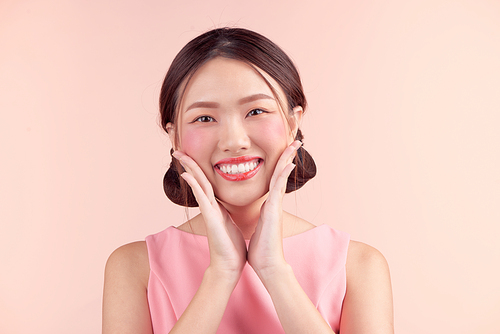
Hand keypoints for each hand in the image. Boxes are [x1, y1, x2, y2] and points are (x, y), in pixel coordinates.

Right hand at [173, 151, 246, 282]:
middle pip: (199, 180)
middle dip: (189, 164)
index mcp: (216, 206)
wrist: (229, 265)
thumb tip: (227, 208)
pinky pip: (202, 198)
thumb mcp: (231, 224)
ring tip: (180, 155)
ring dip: (189, 169)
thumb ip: (227, 213)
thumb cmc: (231, 247)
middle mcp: (210, 206)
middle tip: (178, 150)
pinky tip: (188, 175)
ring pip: (198, 185)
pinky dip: (195, 186)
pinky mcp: (211, 218)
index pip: (206, 183)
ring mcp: (209, 212)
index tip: (193, 155)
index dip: (200, 168)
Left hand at [247, 140, 300, 278]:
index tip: (283, 151)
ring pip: (281, 176)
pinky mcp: (274, 211)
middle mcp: (274, 202)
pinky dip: (283, 175)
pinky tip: (288, 163)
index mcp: (269, 205)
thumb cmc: (261, 249)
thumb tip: (258, 215)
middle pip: (281, 173)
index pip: (274, 179)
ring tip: (294, 143)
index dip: (278, 164)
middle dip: (287, 156)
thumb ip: (260, 218)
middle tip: (295, 140)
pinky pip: (278, 188)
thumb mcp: (258, 227)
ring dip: (288, 159)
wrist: (267, 265)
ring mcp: (275, 206)